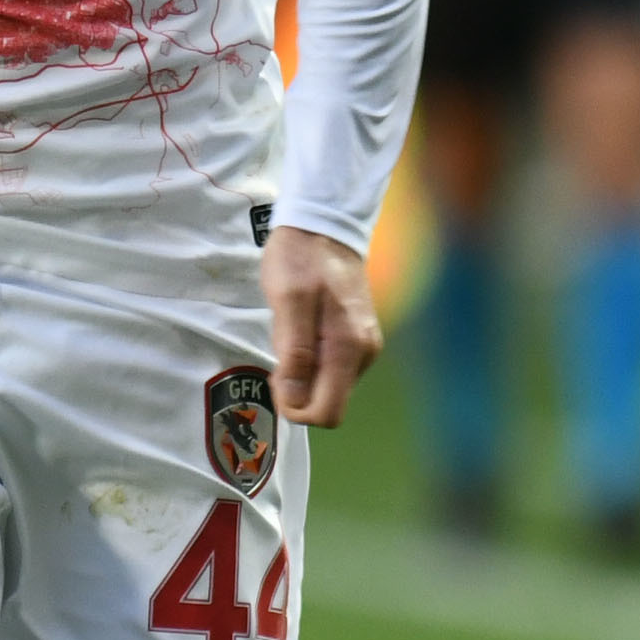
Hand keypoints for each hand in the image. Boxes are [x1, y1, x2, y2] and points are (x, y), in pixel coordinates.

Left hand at [259, 224, 379, 429]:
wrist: (323, 226)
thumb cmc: (301, 260)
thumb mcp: (289, 302)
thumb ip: (295, 353)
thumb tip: (295, 400)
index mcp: (349, 349)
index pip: (328, 413)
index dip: (296, 408)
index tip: (276, 378)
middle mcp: (363, 354)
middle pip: (327, 401)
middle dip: (296, 386)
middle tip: (281, 345)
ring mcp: (362, 347)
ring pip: (326, 384)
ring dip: (300, 369)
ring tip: (290, 328)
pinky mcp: (356, 339)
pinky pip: (328, 366)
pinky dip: (308, 356)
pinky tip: (299, 326)